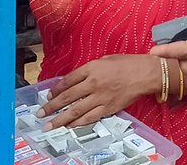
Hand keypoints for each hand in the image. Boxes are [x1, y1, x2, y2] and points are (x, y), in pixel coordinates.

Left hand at [36, 55, 158, 130]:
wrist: (145, 73)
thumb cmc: (127, 63)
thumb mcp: (105, 59)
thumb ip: (90, 69)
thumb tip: (76, 79)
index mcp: (91, 68)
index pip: (68, 80)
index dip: (56, 89)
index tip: (48, 96)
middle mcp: (93, 83)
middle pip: (67, 97)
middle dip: (52, 106)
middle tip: (41, 113)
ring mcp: (100, 97)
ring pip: (76, 110)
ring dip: (61, 118)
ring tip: (49, 125)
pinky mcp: (108, 108)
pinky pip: (90, 117)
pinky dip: (78, 122)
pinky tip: (70, 126)